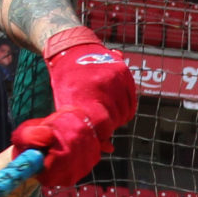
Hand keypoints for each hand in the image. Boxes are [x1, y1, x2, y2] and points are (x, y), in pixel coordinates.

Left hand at [11, 26, 136, 187]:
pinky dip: (126, 105)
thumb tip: (110, 149)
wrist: (69, 47)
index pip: (104, 127)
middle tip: (99, 119)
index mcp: (87, 97)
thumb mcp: (68, 106)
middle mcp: (103, 87)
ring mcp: (115, 77)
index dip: (102, 134)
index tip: (97, 133)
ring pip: (127, 111)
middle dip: (109, 124)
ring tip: (106, 110)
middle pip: (117, 120)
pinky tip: (114, 103)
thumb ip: (87, 127)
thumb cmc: (65, 82)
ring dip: (119, 116)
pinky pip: (133, 98)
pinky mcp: (123, 71)